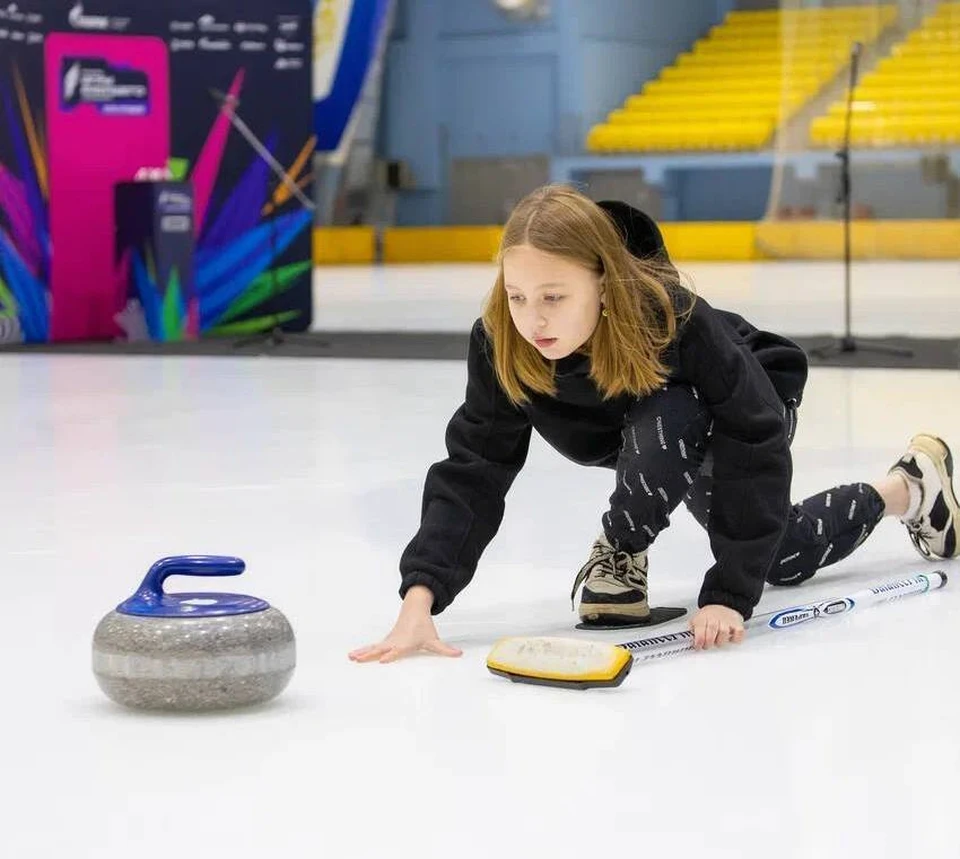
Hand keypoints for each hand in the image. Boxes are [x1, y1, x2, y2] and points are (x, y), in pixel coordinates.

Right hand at [348, 585, 462, 663]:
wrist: (414, 610)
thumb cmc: (423, 626)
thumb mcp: (434, 639)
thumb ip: (445, 650)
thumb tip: (459, 654)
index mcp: (405, 643)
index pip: (396, 651)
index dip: (390, 655)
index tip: (382, 659)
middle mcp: (394, 642)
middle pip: (380, 649)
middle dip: (370, 654)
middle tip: (359, 659)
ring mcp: (388, 641)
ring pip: (373, 647)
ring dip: (362, 652)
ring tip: (351, 658)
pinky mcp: (385, 641)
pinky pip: (372, 647)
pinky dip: (363, 651)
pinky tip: (353, 656)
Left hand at [689, 604, 744, 649]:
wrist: (723, 604)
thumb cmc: (709, 615)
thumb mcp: (697, 619)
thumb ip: (692, 628)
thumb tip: (688, 639)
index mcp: (703, 617)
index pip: (700, 629)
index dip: (698, 640)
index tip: (698, 646)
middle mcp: (715, 618)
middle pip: (711, 632)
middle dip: (708, 643)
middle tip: (706, 646)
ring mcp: (727, 621)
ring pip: (723, 633)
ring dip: (719, 641)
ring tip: (717, 641)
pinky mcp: (737, 624)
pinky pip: (738, 634)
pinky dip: (734, 639)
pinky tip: (729, 638)